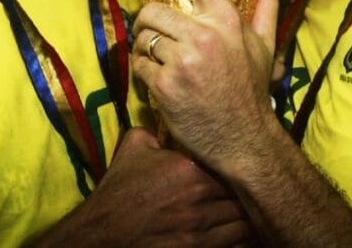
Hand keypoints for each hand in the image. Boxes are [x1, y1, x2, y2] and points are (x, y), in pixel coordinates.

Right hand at [39, 127, 250, 246]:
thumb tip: (178, 116)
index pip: (234, 166)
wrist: (100, 232)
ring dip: (246, 218)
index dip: (240, 168)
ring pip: (243, 223)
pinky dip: (238, 239)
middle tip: (251, 190)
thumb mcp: (135, 146)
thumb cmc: (119, 189)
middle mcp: (199, 198)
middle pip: (243, 196)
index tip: (242, 166)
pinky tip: (234, 231)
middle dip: (247, 194)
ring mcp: (198, 229)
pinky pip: (231, 244)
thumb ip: (160, 128)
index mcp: (189, 169)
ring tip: (247, 212)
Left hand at [132, 0, 279, 175]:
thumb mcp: (264, 44)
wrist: (244, 139)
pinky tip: (162, 85)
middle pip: (152, 10)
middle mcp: (203, 35)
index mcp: (226, 19)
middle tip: (156, 37)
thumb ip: (266, 5)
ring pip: (143, 38)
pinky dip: (144, 75)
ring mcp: (182, 60)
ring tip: (163, 64)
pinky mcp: (164, 85)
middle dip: (148, 23)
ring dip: (146, 50)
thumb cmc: (251, 89)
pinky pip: (139, 67)